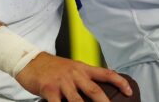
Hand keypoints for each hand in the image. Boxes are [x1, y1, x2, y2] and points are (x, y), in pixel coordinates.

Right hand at [15, 52, 131, 101]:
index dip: (119, 82)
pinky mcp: (49, 89)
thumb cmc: (52, 68)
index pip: (106, 73)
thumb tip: (97, 93)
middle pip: (94, 91)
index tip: (129, 91)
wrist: (29, 61)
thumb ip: (83, 79)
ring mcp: (62, 82)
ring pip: (78, 101)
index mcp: (82, 68)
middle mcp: (74, 74)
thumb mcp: (71, 68)